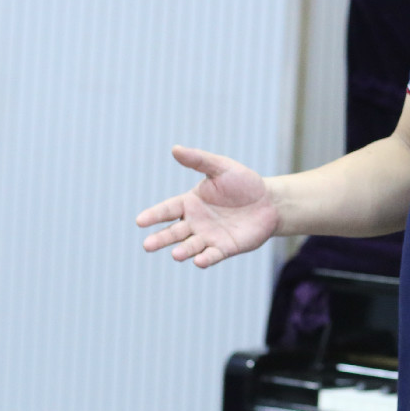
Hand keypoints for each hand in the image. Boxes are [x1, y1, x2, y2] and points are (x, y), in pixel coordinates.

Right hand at [135, 146, 279, 267]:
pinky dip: (205, 259)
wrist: (269, 202)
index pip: (167, 210)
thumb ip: (199, 160)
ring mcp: (209, 237)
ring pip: (191, 246)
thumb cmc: (243, 183)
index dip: (154, 215)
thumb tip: (175, 149)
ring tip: (176, 254)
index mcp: (190, 202)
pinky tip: (199, 261)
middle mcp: (196, 222)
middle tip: (147, 245)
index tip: (140, 221)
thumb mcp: (221, 168)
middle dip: (160, 239)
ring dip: (183, 251)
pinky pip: (213, 255)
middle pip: (173, 232)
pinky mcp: (225, 248)